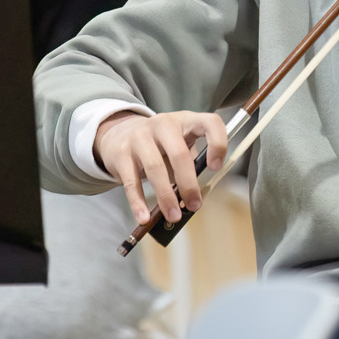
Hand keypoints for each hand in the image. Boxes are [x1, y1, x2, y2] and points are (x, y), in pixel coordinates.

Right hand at [94, 109, 227, 225]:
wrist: (120, 134)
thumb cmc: (159, 145)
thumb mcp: (179, 144)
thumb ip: (190, 166)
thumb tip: (194, 200)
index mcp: (185, 121)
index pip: (210, 123)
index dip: (217, 144)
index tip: (215, 167)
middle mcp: (163, 124)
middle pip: (179, 153)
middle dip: (188, 184)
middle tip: (194, 205)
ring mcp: (140, 137)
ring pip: (155, 168)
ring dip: (166, 196)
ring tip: (173, 215)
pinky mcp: (121, 154)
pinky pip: (131, 182)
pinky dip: (138, 202)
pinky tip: (144, 217)